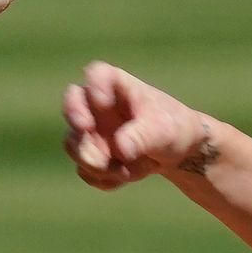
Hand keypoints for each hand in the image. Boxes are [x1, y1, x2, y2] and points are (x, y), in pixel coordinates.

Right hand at [61, 61, 212, 189]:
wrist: (179, 151)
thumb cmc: (172, 127)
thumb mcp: (163, 130)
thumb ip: (142, 137)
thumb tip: (120, 149)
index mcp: (116, 85)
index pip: (98, 73)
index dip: (95, 85)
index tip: (102, 102)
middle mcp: (95, 105)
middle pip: (73, 104)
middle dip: (76, 118)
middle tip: (86, 129)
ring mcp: (90, 131)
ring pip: (75, 145)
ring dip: (96, 162)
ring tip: (126, 172)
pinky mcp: (92, 155)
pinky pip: (86, 171)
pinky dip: (104, 179)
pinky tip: (126, 178)